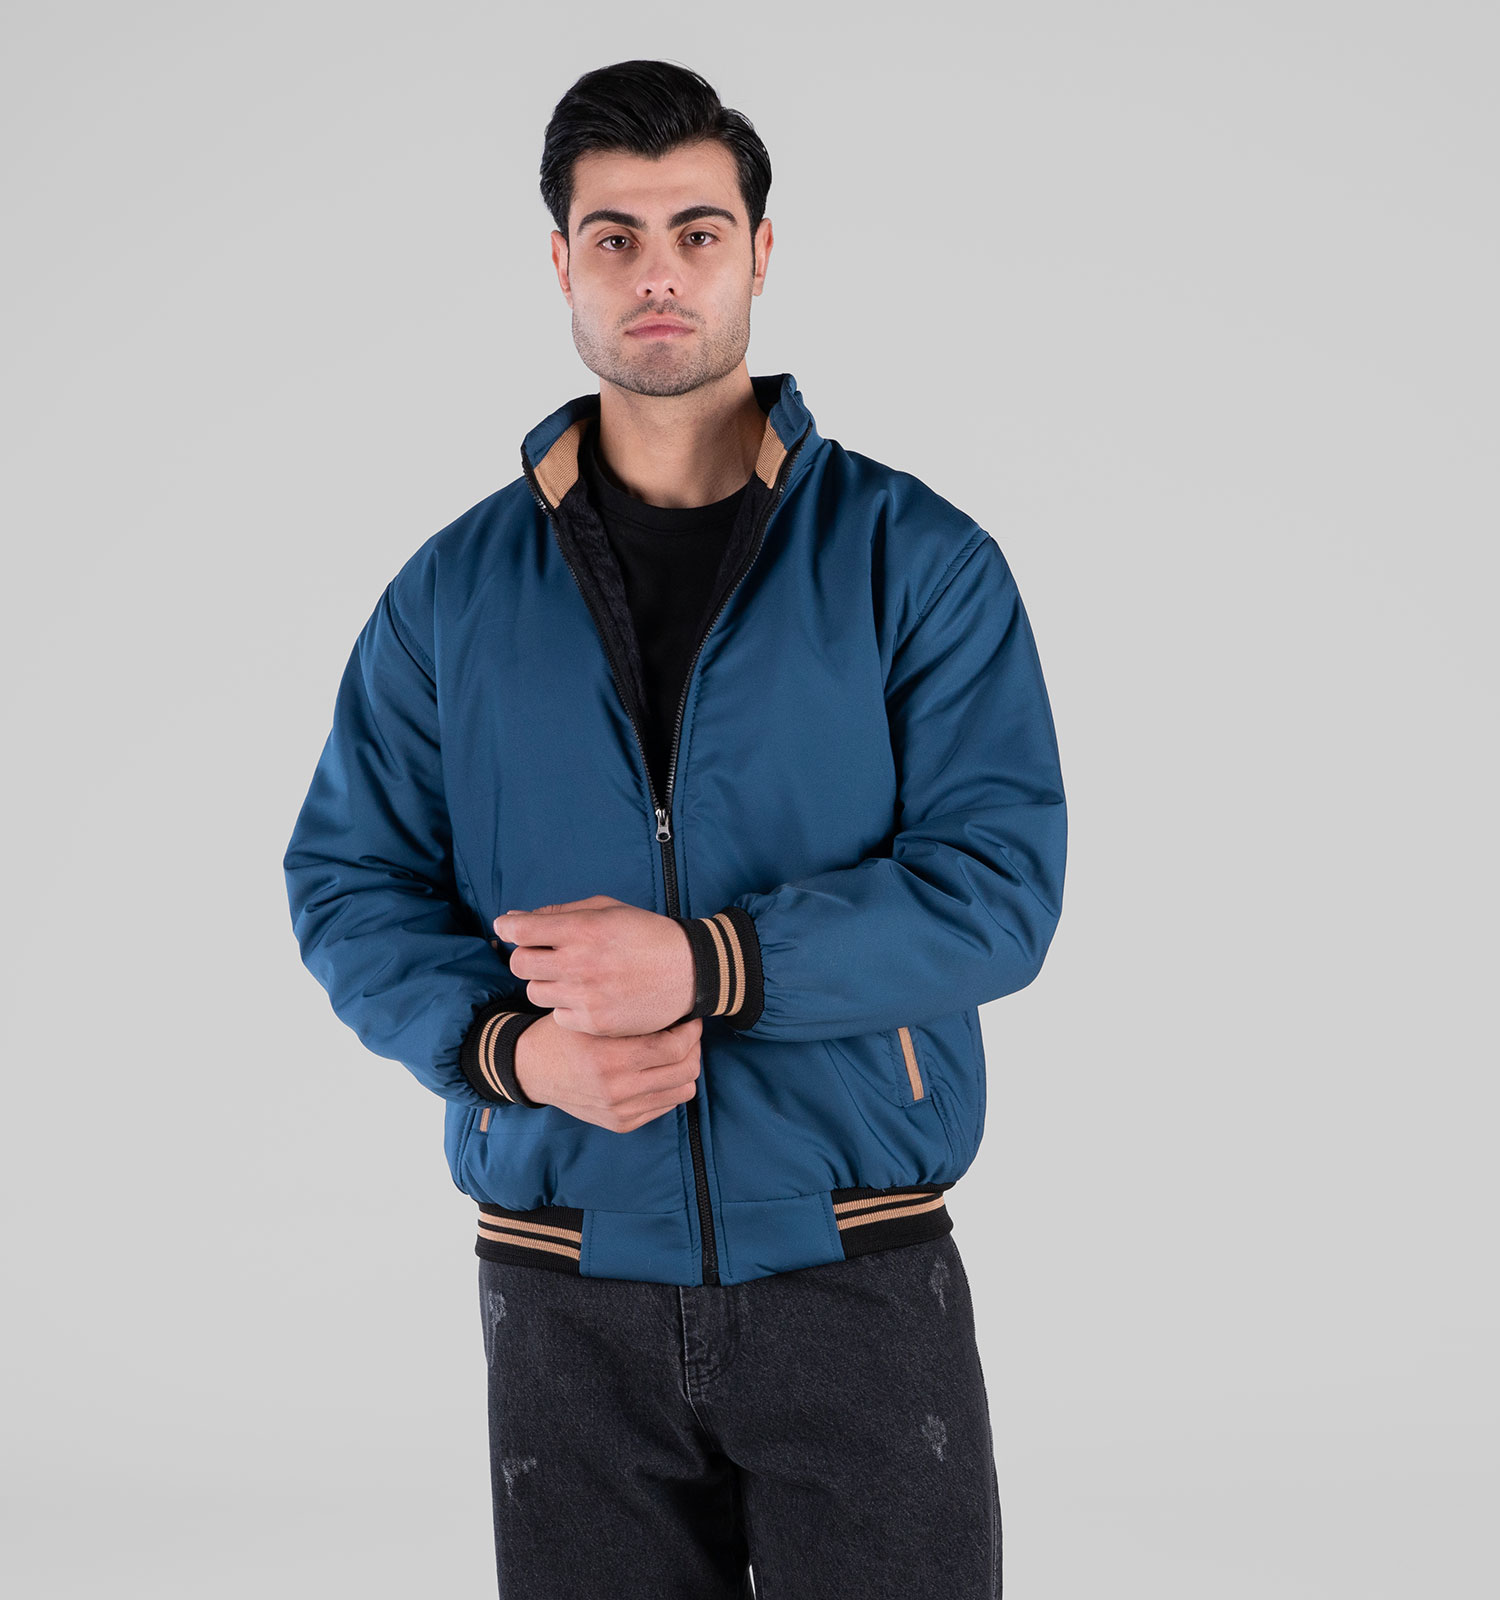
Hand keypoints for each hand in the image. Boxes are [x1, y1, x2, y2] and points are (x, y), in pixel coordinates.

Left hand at [493, 895, 695, 1036]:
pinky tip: (584, 996)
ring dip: (544, 982)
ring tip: (566, 976)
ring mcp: (587, 995)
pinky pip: (557, 1016)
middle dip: (524, 955)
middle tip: (540, 954)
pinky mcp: (595, 1021)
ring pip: (534, 992)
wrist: (688, 971)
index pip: (521, 930)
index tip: (507, 928)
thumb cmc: (645, 934)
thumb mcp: (606, 909)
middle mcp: (581, 962)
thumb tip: (513, 919)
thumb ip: (559, 913)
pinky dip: (565, 1006)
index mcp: (583, 928)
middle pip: (519, 964)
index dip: (507, 927)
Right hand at [514, 1012, 702, 1132]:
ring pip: (682, 1092)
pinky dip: (668, 1086)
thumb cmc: (562, 1034)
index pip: (673, 1049)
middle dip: (693, 1048)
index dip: (690, 1031)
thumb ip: (628, 1015)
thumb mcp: (589, 1016)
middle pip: (685, 1071)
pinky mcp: (621, 1123)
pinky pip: (665, 1106)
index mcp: (608, 1058)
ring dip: (684, 1069)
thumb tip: (674, 1007)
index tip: (689, 1018)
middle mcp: (616, 1089)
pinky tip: (656, 1069)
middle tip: (686, 1033)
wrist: (532, 1069)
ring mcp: (620, 1111)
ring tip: (674, 1052)